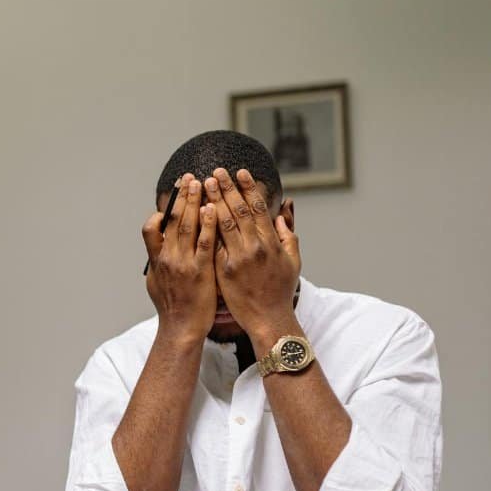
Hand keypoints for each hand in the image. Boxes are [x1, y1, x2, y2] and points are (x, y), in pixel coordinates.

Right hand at [142, 173, 220, 343]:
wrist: (181, 329)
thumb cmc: (172, 308)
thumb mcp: (156, 282)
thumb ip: (158, 261)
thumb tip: (156, 246)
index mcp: (157, 260)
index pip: (152, 227)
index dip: (163, 207)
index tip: (173, 193)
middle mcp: (167, 258)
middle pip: (173, 220)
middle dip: (182, 196)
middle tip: (190, 177)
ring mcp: (183, 264)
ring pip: (188, 226)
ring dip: (195, 202)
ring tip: (203, 183)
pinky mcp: (201, 271)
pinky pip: (205, 242)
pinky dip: (208, 224)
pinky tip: (214, 209)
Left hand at [205, 168, 301, 348]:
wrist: (268, 319)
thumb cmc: (281, 290)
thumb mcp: (293, 261)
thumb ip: (287, 235)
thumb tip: (283, 212)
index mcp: (271, 242)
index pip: (258, 208)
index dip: (248, 188)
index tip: (240, 172)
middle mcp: (255, 247)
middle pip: (238, 210)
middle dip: (227, 188)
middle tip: (216, 171)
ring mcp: (239, 258)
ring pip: (223, 223)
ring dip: (213, 201)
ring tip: (204, 184)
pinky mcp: (225, 270)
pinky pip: (213, 244)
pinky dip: (206, 227)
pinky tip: (198, 213)